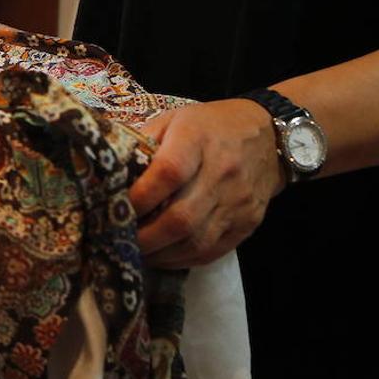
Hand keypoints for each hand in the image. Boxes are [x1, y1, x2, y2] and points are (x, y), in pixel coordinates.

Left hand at [129, 99, 285, 268]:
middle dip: (144, 236)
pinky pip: (212, 251)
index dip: (139, 197)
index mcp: (197, 140)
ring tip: (136, 252)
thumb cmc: (210, 126)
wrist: (270, 138)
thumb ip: (142, 142)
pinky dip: (182, 259)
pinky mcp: (248, 224)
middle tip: (118, 240)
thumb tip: (107, 168)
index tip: (114, 207)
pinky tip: (162, 255)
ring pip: (196, 241)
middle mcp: (221, 173)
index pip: (167, 174)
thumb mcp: (174, 119)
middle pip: (181, 218)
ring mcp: (238, 202)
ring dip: (160, 253)